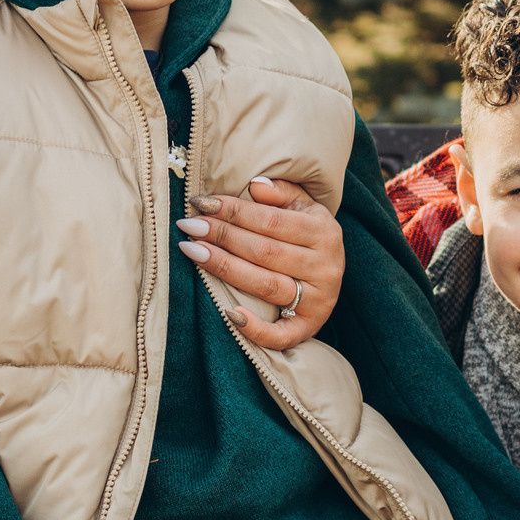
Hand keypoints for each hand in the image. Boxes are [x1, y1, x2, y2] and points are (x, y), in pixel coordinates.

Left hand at [177, 176, 343, 349]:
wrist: (330, 276)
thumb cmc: (307, 237)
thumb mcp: (303, 208)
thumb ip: (281, 193)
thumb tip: (255, 186)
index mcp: (324, 232)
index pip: (270, 220)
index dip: (233, 210)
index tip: (200, 203)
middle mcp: (325, 266)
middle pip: (264, 250)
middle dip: (222, 236)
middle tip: (189, 226)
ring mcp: (318, 300)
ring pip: (265, 284)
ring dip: (224, 267)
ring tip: (192, 251)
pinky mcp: (309, 328)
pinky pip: (281, 334)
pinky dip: (255, 328)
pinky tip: (229, 314)